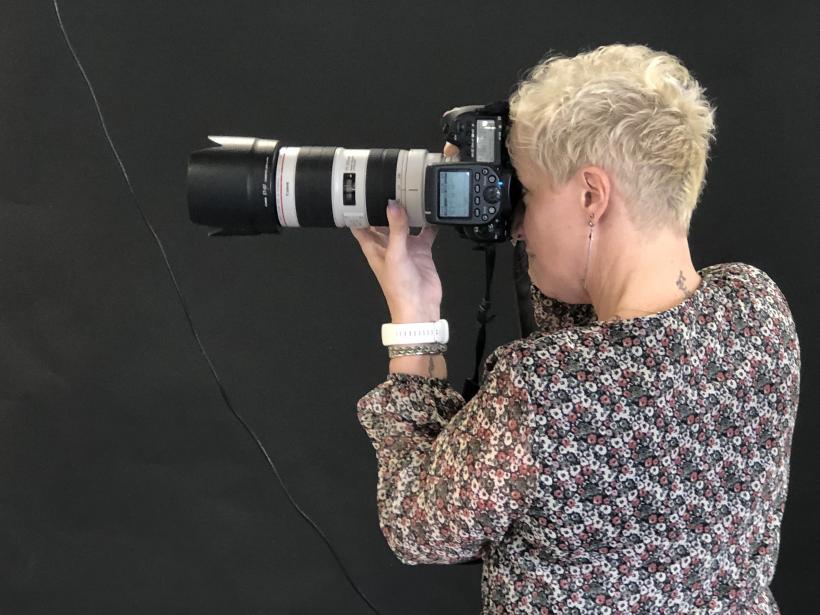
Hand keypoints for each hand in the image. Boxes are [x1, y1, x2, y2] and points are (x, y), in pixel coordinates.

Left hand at [350, 199, 440, 323]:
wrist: (420, 306)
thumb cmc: (399, 290)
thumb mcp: (395, 255)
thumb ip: (396, 230)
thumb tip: (393, 207)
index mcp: (374, 247)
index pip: (360, 225)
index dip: (357, 210)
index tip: (359, 193)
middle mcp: (388, 246)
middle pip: (383, 221)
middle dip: (386, 206)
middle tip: (390, 187)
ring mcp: (405, 248)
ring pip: (404, 224)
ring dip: (407, 212)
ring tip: (411, 194)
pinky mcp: (421, 251)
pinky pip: (424, 233)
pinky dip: (428, 224)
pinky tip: (431, 214)